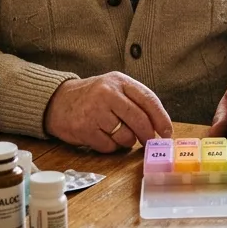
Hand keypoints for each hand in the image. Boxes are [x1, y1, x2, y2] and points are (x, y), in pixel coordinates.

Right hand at [44, 72, 172, 152]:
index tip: (168, 132)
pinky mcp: (84, 128)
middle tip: (149, 142)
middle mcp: (108, 93)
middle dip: (148, 135)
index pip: (148, 99)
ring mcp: (95, 111)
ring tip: (116, 133)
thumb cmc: (93, 97)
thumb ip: (135, 101)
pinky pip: (109, 146)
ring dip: (126, 141)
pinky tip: (102, 136)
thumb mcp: (114, 88)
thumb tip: (159, 126)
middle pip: (139, 120)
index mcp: (119, 81)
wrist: (58, 101)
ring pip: (125, 136)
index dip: (161, 118)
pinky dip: (110, 146)